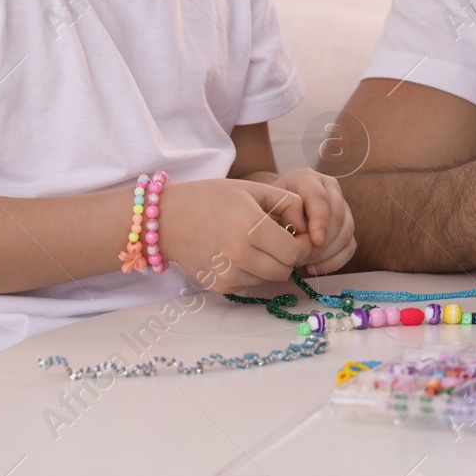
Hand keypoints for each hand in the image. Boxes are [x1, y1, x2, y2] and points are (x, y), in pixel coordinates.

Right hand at [159, 179, 314, 292]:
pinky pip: (250, 285)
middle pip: (285, 270)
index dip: (303, 245)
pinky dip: (252, 272)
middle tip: (280, 240)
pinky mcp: (219, 287)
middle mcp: (239, 255)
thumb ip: (289, 203)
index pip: (295, 252)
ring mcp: (227, 274)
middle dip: (289, 257)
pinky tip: (239, 254)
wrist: (167, 219)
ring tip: (257, 245)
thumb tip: (308, 229)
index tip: (297, 235)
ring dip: (271, 265)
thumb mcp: (254, 188)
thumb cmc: (213, 198)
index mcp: (251, 228)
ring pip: (269, 280)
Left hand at [268, 168, 356, 274]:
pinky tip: (314, 267)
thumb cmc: (266, 211)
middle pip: (338, 215)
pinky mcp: (346, 224)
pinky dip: (336, 260)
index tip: (315, 242)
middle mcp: (329, 187)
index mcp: (307, 178)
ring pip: (347, 230)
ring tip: (304, 262)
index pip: (320, 198)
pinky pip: (350, 244)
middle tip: (302, 257)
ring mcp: (341, 204)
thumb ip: (280, 218)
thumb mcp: (266, 210)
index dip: (320, 221)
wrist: (273, 211)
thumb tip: (298, 236)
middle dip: (322, 241)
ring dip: (328, 252)